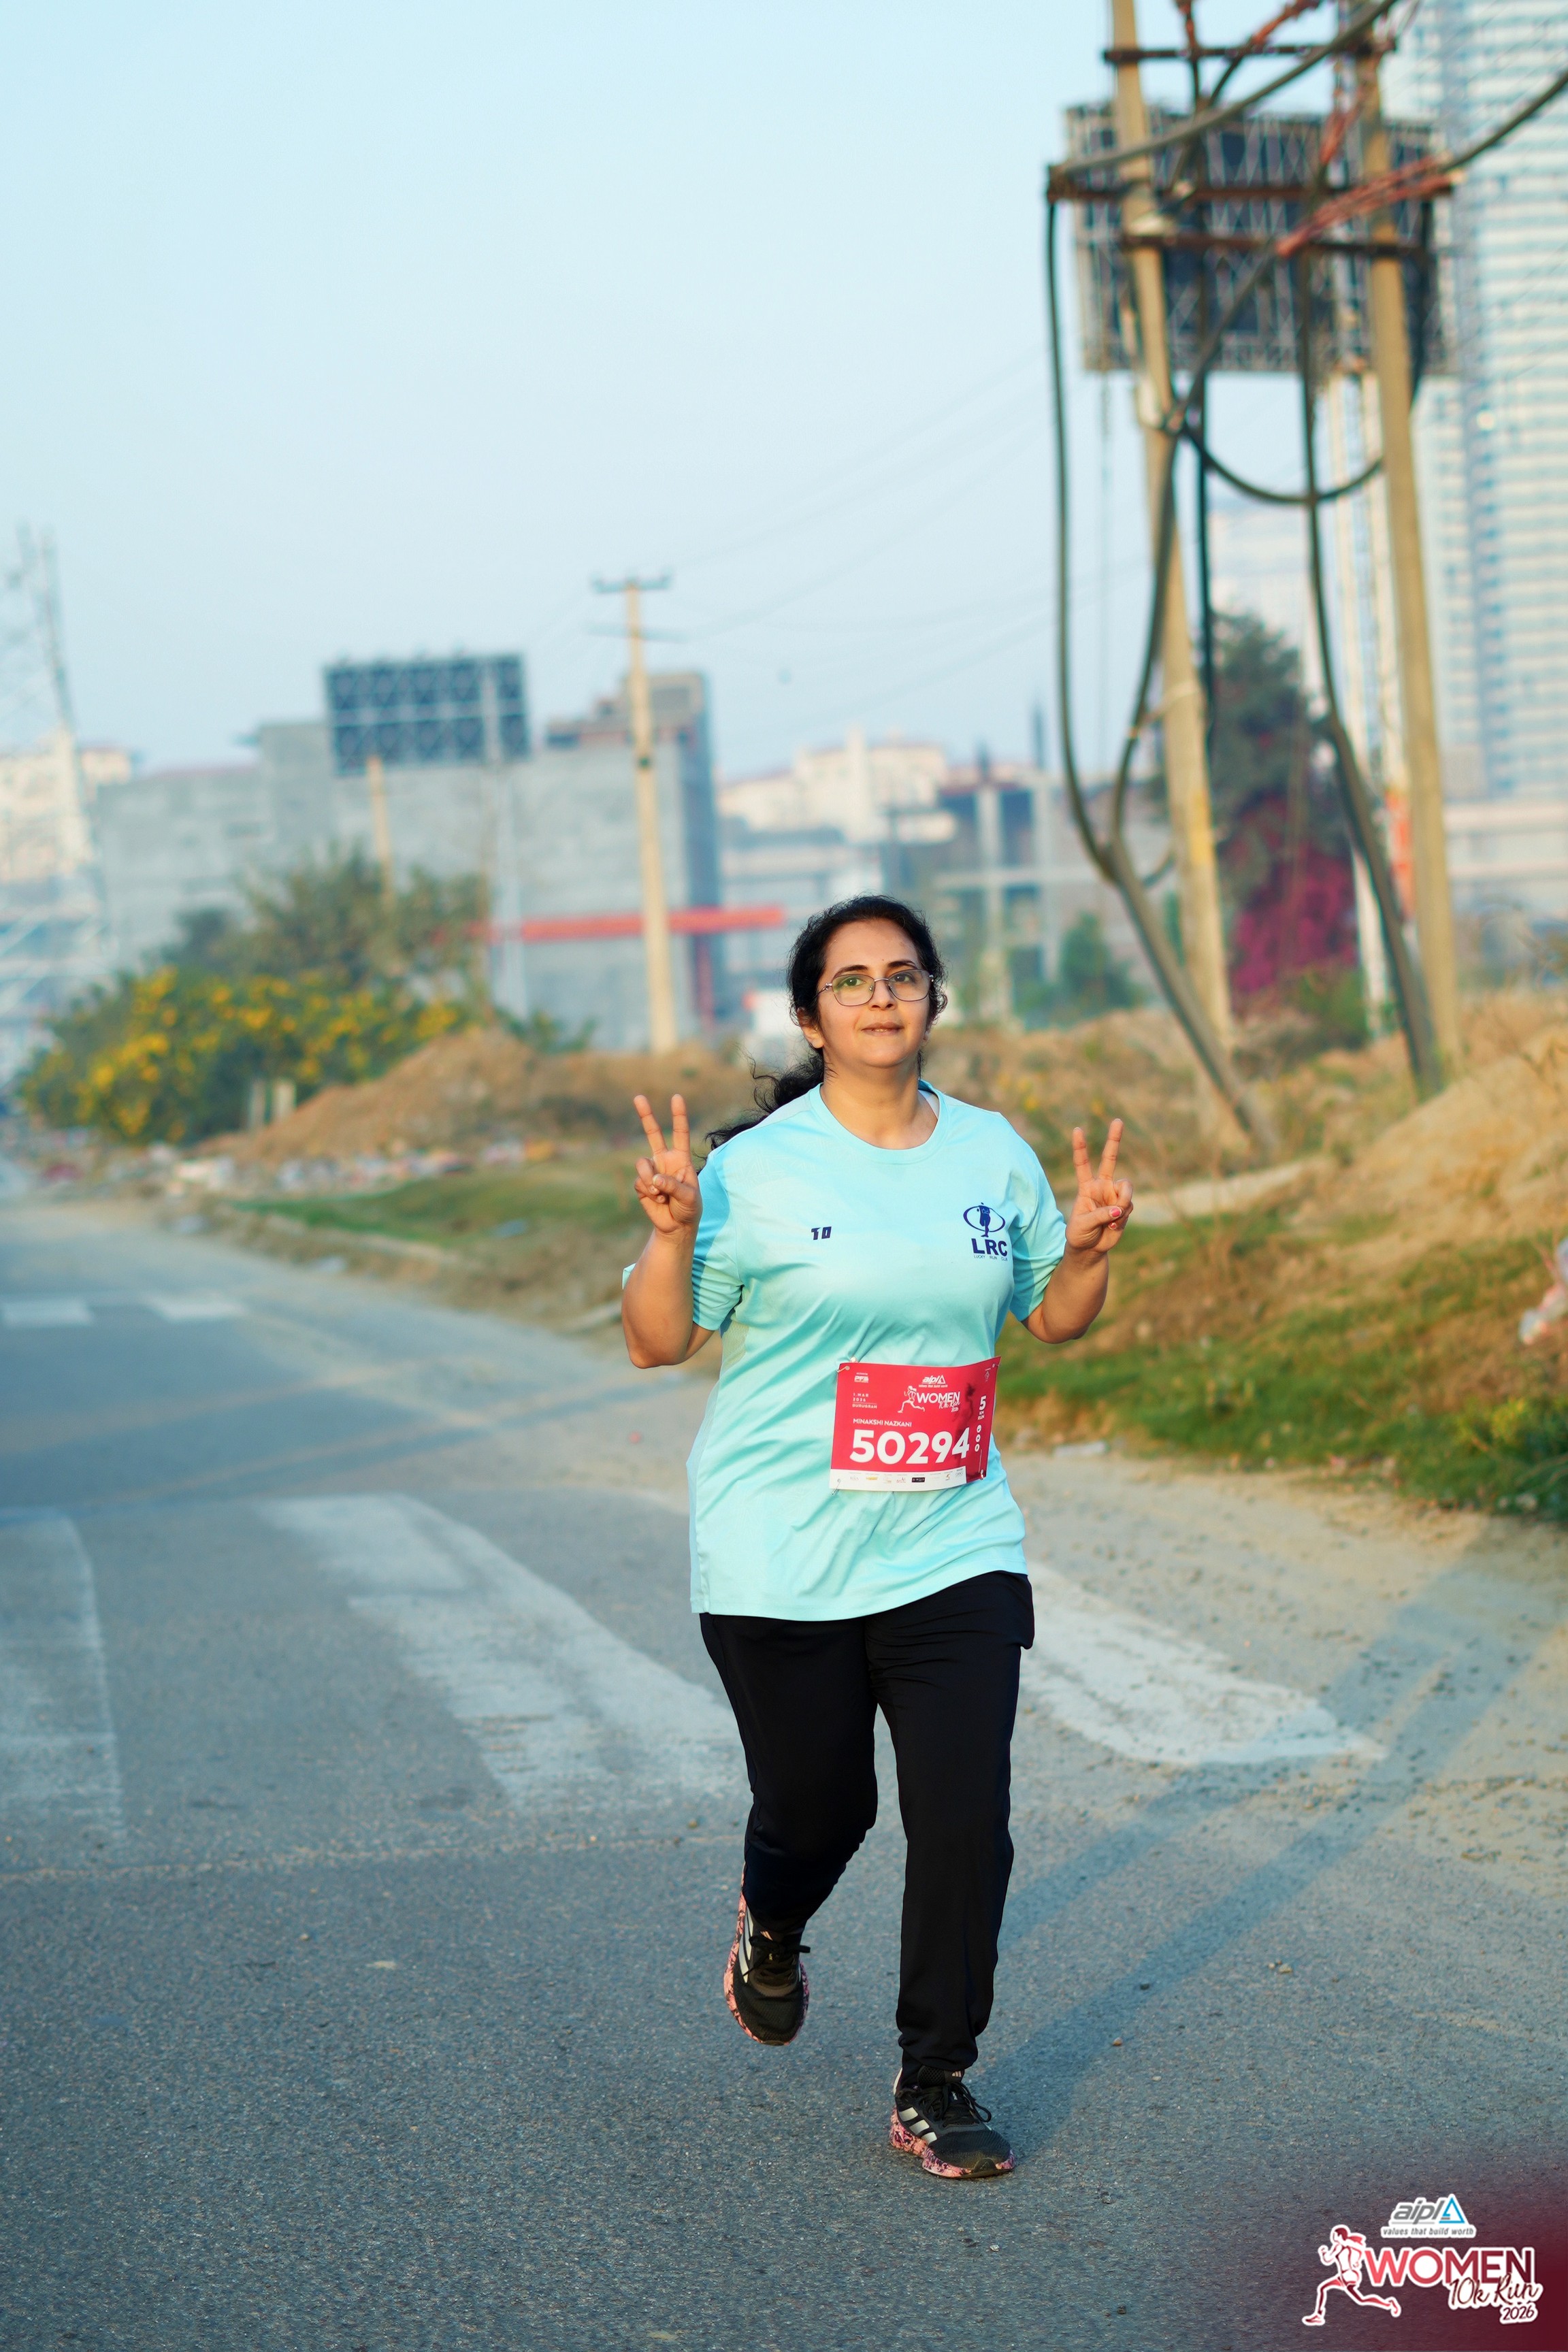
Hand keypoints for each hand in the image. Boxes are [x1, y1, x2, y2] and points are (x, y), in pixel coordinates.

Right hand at [632, 1093, 700, 1239]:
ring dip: (650, 1180)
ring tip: (661, 1194)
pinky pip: (640, 1181)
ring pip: (642, 1164)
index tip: (677, 1097)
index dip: (679, 1115)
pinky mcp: (642, 1183)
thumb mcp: (689, 1197)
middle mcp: (665, 1160)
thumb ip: (674, 1186)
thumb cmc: (690, 1209)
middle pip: (653, 1134)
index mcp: (681, 1159)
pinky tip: (657, 1200)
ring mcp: (652, 1171)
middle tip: (638, 1097)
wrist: (677, 1226)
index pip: (680, 1133)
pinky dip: (648, 1191)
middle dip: (646, 1115)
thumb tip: (655, 1179)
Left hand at [1064, 1118, 1131, 1257]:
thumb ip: (1099, 1215)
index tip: (1077, 1130)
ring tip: (1112, 1218)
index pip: (1082, 1164)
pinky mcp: (1125, 1207)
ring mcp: (1114, 1195)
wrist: (1091, 1249)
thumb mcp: (1082, 1225)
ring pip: (1126, 1188)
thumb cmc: (1079, 1234)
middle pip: (1109, 1159)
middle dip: (1114, 1140)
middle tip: (1118, 1120)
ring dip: (1123, 1202)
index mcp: (1086, 1187)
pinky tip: (1113, 1225)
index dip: (1080, 1148)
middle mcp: (1102, 1186)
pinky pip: (1129, 1206)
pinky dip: (1122, 1217)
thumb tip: (1119, 1209)